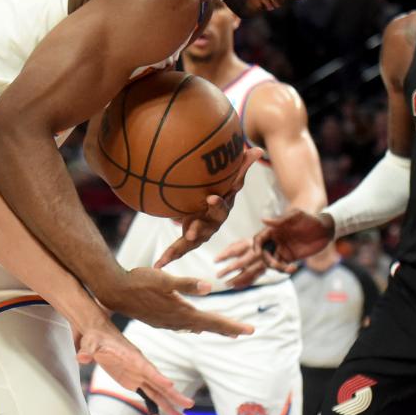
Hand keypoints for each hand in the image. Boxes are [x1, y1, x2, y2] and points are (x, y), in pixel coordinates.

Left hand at [76, 319, 192, 414]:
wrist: (98, 334)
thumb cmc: (96, 337)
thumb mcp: (90, 343)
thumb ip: (87, 350)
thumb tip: (81, 357)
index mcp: (132, 357)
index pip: (147, 368)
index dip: (158, 377)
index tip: (170, 386)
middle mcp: (139, 367)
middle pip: (159, 382)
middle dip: (173, 394)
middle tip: (188, 405)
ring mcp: (138, 374)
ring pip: (156, 391)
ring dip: (168, 404)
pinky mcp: (133, 380)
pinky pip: (147, 395)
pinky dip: (154, 407)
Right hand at [99, 267, 253, 336]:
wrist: (114, 290)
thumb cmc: (138, 281)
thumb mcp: (163, 278)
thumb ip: (186, 283)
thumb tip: (209, 286)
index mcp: (181, 312)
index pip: (212, 321)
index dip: (232, 325)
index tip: (250, 330)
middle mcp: (176, 321)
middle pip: (206, 326)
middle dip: (225, 328)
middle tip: (243, 331)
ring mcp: (166, 322)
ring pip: (194, 327)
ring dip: (210, 327)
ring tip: (224, 329)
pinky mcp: (158, 320)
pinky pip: (181, 326)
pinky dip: (193, 325)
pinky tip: (193, 325)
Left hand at [155, 147, 263, 267]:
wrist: (210, 210)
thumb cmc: (221, 192)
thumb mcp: (230, 181)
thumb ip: (241, 167)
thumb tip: (258, 149)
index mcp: (220, 210)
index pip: (221, 205)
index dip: (217, 202)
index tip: (210, 197)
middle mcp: (212, 224)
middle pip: (206, 227)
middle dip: (198, 228)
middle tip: (189, 231)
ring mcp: (200, 234)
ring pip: (190, 241)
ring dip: (180, 248)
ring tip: (168, 256)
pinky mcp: (188, 240)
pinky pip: (178, 249)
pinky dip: (168, 257)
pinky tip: (157, 265)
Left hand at [214, 239, 269, 287]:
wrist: (269, 249)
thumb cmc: (250, 246)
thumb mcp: (241, 243)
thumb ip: (230, 249)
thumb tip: (217, 258)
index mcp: (248, 244)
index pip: (234, 250)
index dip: (224, 255)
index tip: (215, 261)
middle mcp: (255, 253)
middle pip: (241, 263)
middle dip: (228, 270)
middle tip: (218, 275)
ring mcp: (261, 263)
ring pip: (247, 273)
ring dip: (236, 280)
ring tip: (227, 284)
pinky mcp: (263, 271)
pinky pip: (253, 279)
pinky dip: (243, 283)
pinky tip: (235, 286)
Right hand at [253, 208, 333, 270]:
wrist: (326, 230)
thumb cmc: (310, 219)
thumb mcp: (296, 216)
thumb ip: (280, 219)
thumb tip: (263, 219)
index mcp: (273, 230)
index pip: (259, 239)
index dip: (256, 246)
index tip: (258, 254)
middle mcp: (275, 240)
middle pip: (263, 253)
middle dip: (267, 260)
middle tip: (276, 264)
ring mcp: (282, 249)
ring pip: (271, 261)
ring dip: (276, 267)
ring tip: (288, 268)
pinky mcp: (290, 257)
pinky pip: (282, 266)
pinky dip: (285, 270)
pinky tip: (293, 269)